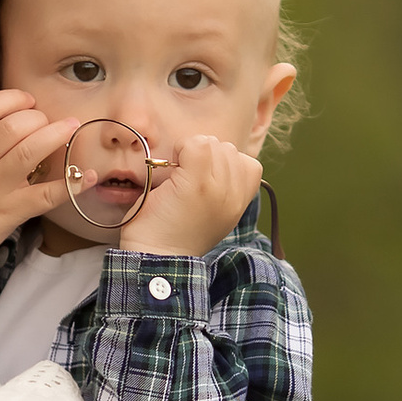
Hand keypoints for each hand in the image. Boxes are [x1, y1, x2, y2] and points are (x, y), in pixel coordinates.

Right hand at [0, 86, 75, 281]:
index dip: (14, 98)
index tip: (27, 102)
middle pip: (15, 125)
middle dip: (38, 117)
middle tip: (47, 121)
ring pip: (32, 151)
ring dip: (58, 135)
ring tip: (72, 127)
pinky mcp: (11, 212)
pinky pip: (46, 195)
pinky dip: (71, 185)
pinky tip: (89, 176)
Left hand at [121, 129, 265, 257]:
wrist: (154, 257)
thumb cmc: (172, 232)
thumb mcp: (209, 213)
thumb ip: (221, 188)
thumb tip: (211, 156)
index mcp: (239, 205)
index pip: (247, 163)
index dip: (221, 163)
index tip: (202, 179)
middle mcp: (235, 197)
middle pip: (229, 149)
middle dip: (205, 156)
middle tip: (186, 178)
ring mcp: (218, 189)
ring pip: (213, 143)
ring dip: (191, 152)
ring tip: (178, 176)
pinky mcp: (196, 184)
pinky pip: (196, 144)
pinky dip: (180, 149)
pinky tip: (170, 170)